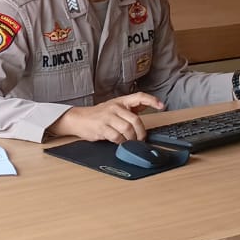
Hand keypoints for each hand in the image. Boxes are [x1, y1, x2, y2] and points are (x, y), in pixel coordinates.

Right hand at [51, 92, 165, 142]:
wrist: (78, 119)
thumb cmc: (98, 115)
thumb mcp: (114, 107)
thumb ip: (129, 107)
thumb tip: (145, 105)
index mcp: (120, 101)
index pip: (139, 97)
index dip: (152, 100)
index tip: (161, 105)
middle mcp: (115, 108)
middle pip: (135, 120)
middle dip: (141, 132)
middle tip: (141, 138)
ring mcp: (108, 117)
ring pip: (127, 129)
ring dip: (131, 139)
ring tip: (130, 142)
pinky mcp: (102, 128)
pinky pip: (117, 137)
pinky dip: (121, 142)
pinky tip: (120, 143)